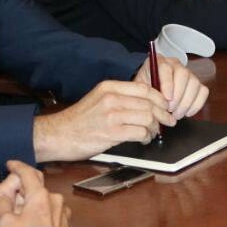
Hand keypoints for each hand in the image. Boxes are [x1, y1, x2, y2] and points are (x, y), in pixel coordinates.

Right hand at [0, 161, 70, 226]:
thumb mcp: (6, 223)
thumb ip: (2, 205)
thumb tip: (2, 195)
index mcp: (40, 195)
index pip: (28, 174)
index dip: (18, 166)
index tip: (11, 164)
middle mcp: (55, 199)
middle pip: (38, 189)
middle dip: (26, 193)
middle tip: (14, 200)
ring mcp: (64, 211)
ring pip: (47, 203)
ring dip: (36, 207)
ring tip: (24, 220)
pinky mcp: (68, 223)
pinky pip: (54, 214)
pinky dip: (45, 217)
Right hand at [33, 80, 174, 162]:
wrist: (57, 135)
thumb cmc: (80, 120)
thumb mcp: (99, 99)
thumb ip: (121, 97)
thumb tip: (148, 103)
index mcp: (109, 87)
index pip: (144, 88)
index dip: (160, 98)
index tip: (166, 105)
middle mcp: (111, 98)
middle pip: (149, 103)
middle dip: (163, 114)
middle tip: (169, 121)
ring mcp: (112, 115)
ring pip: (148, 118)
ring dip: (154, 128)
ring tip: (152, 133)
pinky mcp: (112, 132)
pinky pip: (140, 132)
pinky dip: (146, 137)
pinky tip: (143, 139)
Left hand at [134, 54, 208, 119]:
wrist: (151, 90)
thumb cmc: (145, 90)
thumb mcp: (139, 89)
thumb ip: (145, 93)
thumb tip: (154, 105)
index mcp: (159, 62)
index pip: (166, 68)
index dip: (168, 84)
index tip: (167, 99)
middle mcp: (175, 64)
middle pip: (183, 74)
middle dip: (178, 95)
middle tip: (171, 110)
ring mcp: (188, 73)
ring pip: (195, 83)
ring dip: (187, 102)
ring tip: (176, 115)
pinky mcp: (197, 83)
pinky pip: (203, 92)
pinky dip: (196, 104)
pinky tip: (186, 113)